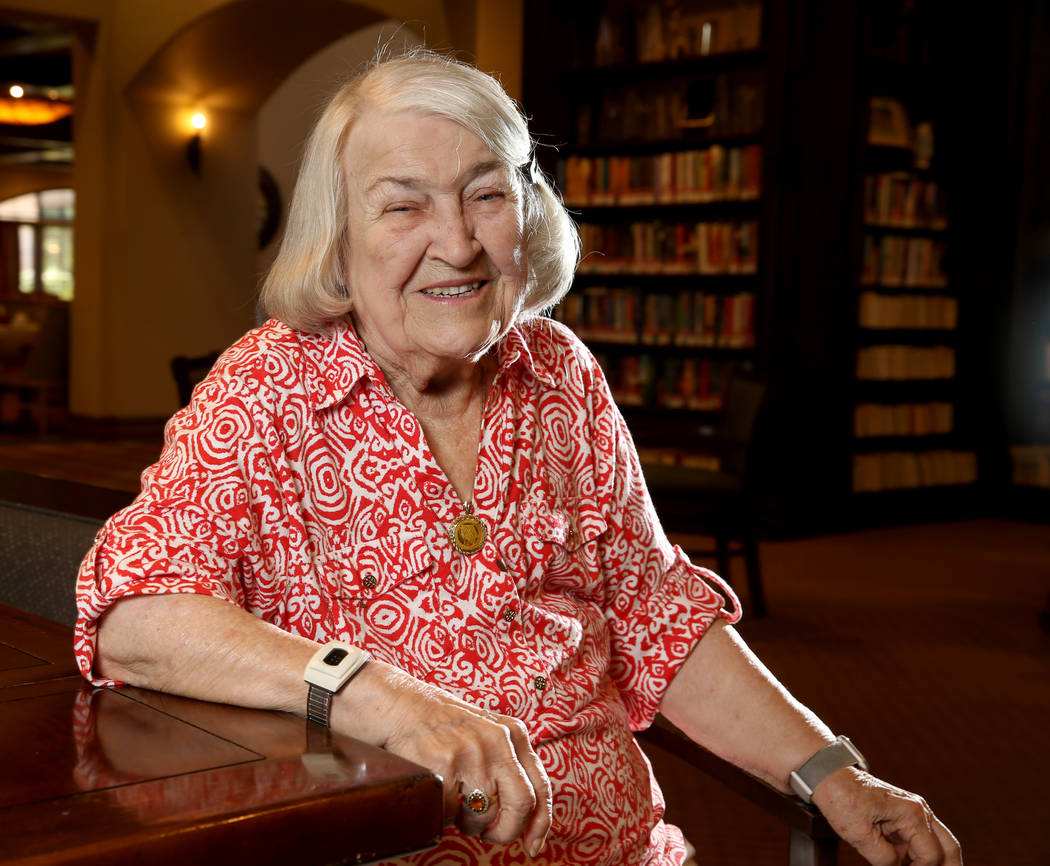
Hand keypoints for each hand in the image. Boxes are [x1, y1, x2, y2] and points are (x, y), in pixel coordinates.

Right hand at [334, 661, 550, 856]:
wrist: (399, 705)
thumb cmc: (440, 726)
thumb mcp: (485, 733)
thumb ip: (506, 763)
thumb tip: (526, 816)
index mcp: (512, 733)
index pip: (540, 786)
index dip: (540, 823)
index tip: (533, 845)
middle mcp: (496, 741)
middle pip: (521, 805)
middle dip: (507, 831)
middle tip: (489, 835)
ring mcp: (470, 753)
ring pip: (482, 816)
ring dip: (466, 823)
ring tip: (453, 803)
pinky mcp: (442, 767)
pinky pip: (450, 815)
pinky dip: (442, 816)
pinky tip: (435, 794)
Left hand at [812, 767, 961, 865]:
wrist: (829, 776)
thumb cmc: (842, 798)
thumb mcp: (859, 835)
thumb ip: (884, 859)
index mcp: (912, 814)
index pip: (930, 855)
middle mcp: (919, 810)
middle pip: (949, 848)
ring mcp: (913, 811)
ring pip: (939, 843)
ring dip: (934, 862)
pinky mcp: (904, 815)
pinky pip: (921, 839)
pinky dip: (919, 856)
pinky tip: (906, 864)